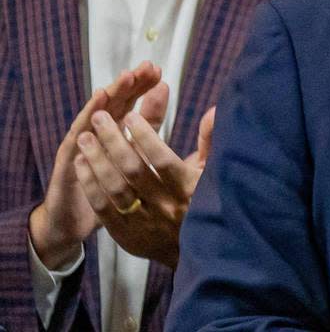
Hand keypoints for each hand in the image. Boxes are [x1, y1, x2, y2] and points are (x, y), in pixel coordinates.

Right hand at [28, 62, 161, 268]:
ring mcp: (81, 145)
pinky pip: (78, 137)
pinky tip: (96, 104)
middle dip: (130, 84)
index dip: (143, 87)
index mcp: (115, 132)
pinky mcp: (68, 161)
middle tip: (145, 67)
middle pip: (115, 103)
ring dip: (112, 95)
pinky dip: (86, 118)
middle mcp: (97, 133)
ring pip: (98, 115)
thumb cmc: (108, 188)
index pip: (131, 104)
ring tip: (126, 77)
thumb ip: (150, 129)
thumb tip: (172, 106)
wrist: (75, 222)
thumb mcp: (134, 157)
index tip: (158, 70)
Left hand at [74, 88, 215, 268]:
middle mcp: (166, 206)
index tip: (130, 116)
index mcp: (189, 188)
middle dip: (113, 141)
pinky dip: (90, 185)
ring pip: (115, 189)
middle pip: (133, 170)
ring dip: (96, 161)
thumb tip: (214, 109)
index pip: (162, 160)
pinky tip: (81, 165)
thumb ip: (210, 140)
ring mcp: (145, 222)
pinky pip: (103, 209)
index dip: (144, 137)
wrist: (194, 253)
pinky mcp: (127, 236)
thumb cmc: (203, 202)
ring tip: (85, 138)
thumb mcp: (211, 173)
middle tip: (99, 118)